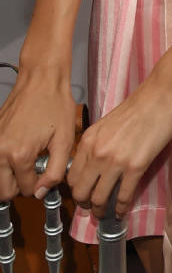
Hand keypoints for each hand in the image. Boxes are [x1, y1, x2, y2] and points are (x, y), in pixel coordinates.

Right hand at [0, 55, 76, 200]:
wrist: (41, 80)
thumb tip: (42, 192)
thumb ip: (55, 171)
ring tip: (27, 161)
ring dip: (9, 177)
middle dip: (21, 186)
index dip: (40, 184)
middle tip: (35, 170)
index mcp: (19, 155)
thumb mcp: (64, 141)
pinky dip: (3, 163)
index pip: (26, 190)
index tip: (47, 171)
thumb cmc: (55, 105)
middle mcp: (0, 151)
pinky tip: (19, 150)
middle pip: (4, 191)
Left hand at [68, 73, 171, 218]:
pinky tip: (122, 212)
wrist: (161, 96)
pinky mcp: (135, 166)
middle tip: (93, 208)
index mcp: (87, 140)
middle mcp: (96, 153)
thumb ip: (97, 144)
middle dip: (85, 204)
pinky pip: (123, 195)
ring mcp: (115, 161)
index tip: (84, 194)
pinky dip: (121, 208)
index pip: (71, 176)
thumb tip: (96, 165)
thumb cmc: (139, 106)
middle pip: (81, 191)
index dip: (77, 190)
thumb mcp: (107, 124)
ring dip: (101, 211)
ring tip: (106, 214)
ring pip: (99, 198)